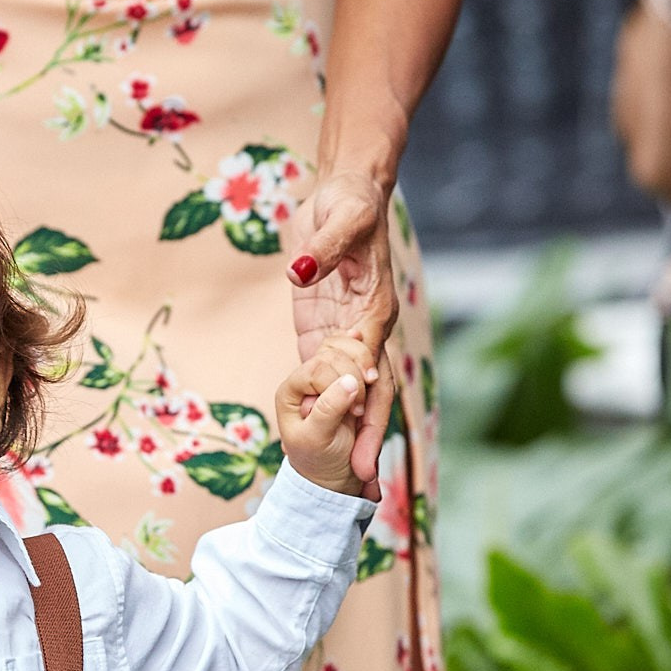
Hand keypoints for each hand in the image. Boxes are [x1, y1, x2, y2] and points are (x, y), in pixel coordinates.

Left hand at [275, 334, 379, 497]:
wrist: (334, 474)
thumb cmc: (320, 459)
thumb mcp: (320, 438)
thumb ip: (330, 408)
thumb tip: (350, 382)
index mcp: (291, 391)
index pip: (317, 369)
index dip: (340, 384)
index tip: (357, 410)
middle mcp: (306, 378)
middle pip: (333, 355)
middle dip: (354, 374)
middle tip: (362, 408)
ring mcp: (327, 374)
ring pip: (345, 349)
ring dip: (362, 360)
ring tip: (370, 382)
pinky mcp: (345, 373)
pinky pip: (355, 351)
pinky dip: (364, 353)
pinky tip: (368, 351)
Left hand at [285, 170, 397, 489]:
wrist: (346, 192)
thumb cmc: (349, 204)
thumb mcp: (338, 221)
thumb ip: (319, 253)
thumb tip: (297, 275)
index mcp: (373, 309)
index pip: (370, 362)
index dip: (368, 399)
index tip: (362, 431)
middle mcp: (364, 328)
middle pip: (368, 390)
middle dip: (367, 433)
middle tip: (363, 477)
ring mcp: (344, 332)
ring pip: (349, 391)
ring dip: (351, 430)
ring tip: (351, 475)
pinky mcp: (323, 329)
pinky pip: (324, 373)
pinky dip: (327, 405)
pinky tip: (324, 439)